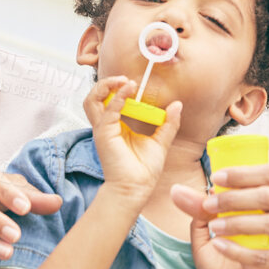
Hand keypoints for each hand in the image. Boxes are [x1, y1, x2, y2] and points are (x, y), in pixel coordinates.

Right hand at [85, 77, 183, 202]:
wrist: (137, 188)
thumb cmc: (144, 170)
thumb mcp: (161, 141)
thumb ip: (168, 123)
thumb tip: (177, 105)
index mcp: (116, 126)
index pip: (109, 100)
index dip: (118, 89)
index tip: (136, 83)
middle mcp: (106, 126)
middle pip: (95, 97)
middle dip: (107, 83)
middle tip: (126, 79)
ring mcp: (103, 129)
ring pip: (92, 100)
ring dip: (105, 86)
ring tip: (123, 81)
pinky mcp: (104, 134)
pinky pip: (108, 110)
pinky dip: (118, 97)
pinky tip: (129, 89)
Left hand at [168, 166, 268, 268]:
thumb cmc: (251, 233)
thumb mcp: (229, 215)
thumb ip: (205, 204)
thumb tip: (176, 191)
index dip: (243, 174)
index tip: (216, 178)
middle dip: (236, 199)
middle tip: (209, 204)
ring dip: (238, 223)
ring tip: (214, 227)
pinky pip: (264, 256)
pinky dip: (239, 251)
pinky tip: (220, 246)